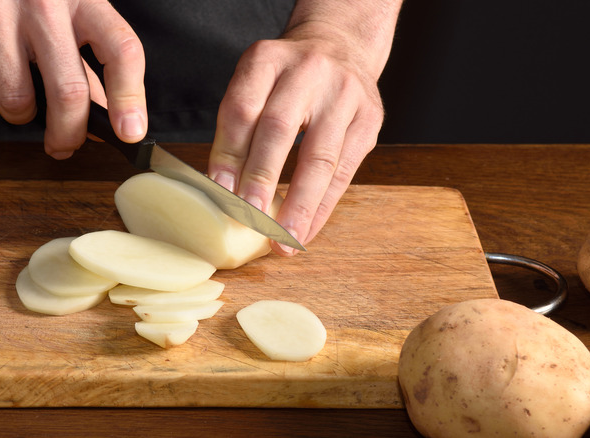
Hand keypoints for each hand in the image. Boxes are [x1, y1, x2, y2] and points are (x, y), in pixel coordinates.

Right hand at [0, 0, 146, 156]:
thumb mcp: (62, 12)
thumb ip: (85, 60)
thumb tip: (109, 115)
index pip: (121, 51)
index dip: (130, 97)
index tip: (130, 131)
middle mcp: (42, 5)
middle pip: (69, 92)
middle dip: (69, 133)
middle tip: (65, 144)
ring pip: (18, 103)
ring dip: (20, 114)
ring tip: (15, 90)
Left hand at [208, 1, 400, 255]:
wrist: (341, 46)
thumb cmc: (287, 78)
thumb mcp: (256, 83)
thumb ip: (239, 127)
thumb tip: (225, 189)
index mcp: (268, 59)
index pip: (243, 108)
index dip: (229, 153)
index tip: (220, 192)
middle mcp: (308, 71)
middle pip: (280, 129)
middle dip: (263, 179)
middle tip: (250, 219)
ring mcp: (344, 94)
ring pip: (320, 157)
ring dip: (299, 204)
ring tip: (283, 241)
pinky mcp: (369, 119)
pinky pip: (344, 172)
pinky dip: (322, 207)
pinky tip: (306, 231)